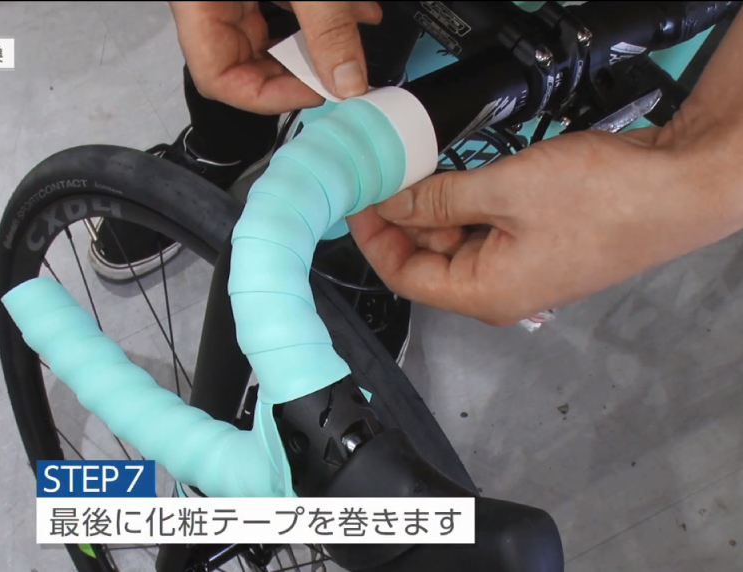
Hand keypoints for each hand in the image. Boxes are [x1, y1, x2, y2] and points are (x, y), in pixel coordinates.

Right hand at [168, 1, 381, 114]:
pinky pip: (284, 4)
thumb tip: (348, 77)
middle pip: (245, 61)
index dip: (266, 96)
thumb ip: (326, 22)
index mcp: (197, 0)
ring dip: (317, 43)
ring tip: (354, 46)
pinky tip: (356, 13)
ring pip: (270, 33)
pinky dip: (321, 14)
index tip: (313, 92)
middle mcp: (210, 0)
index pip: (218, 78)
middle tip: (338, 76)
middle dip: (298, 72)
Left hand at [347, 127, 742, 324]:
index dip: (373, 239)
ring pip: (455, 240)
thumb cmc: (605, 200)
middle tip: (382, 172)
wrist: (680, 185)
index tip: (356, 200)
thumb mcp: (504, 190)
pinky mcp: (539, 243)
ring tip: (416, 165)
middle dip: (402, 217)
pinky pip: (486, 227)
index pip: (404, 277)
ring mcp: (521, 267)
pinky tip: (456, 173)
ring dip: (434, 205)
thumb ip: (439, 198)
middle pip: (427, 259)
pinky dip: (466, 202)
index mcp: (485, 294)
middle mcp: (500, 290)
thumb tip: (392, 201)